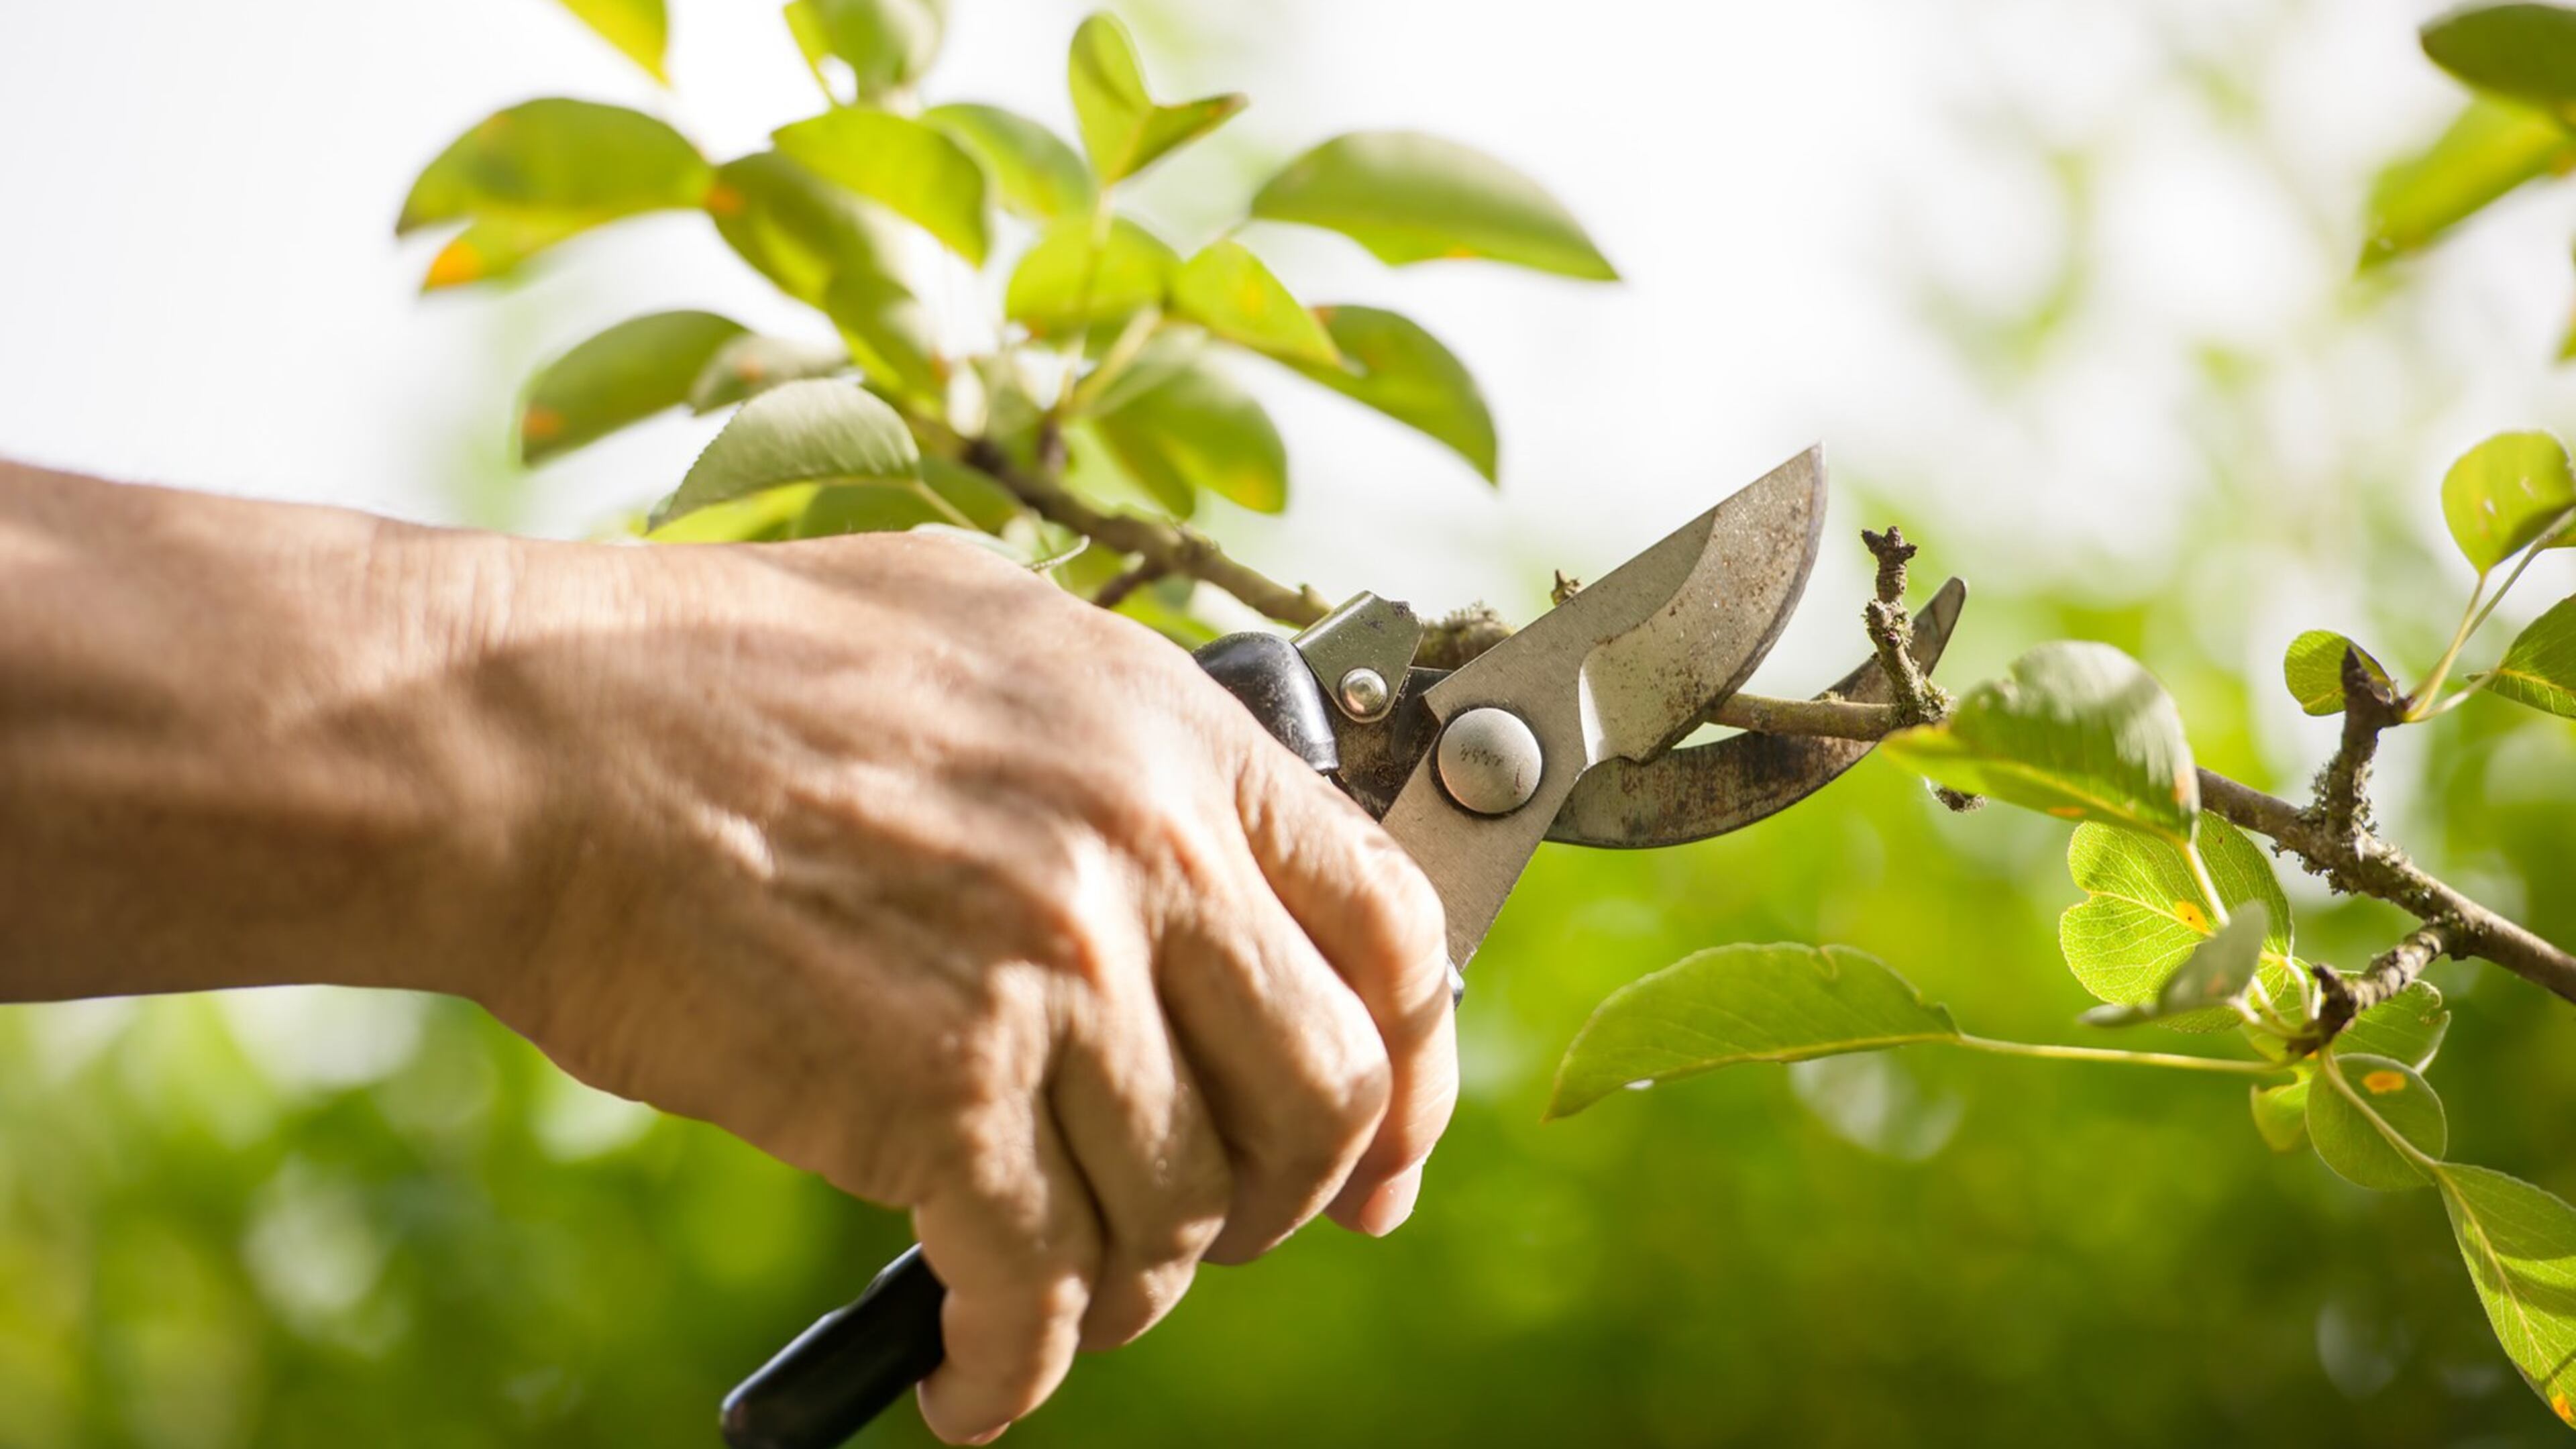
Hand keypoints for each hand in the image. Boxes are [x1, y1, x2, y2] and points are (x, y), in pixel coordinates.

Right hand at [474, 532, 1456, 1442]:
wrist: (535, 736)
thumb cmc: (727, 670)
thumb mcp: (983, 627)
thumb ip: (1121, 732)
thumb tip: (1203, 834)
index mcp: (1175, 739)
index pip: (1393, 930)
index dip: (1414, 1068)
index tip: (1384, 1153)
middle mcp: (1146, 857)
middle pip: (1323, 1096)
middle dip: (1289, 1199)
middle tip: (1226, 1232)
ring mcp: (1052, 977)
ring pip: (1182, 1209)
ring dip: (1136, 1287)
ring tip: (1067, 1294)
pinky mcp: (938, 1094)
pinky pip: (1040, 1286)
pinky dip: (1018, 1368)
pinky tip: (977, 1383)